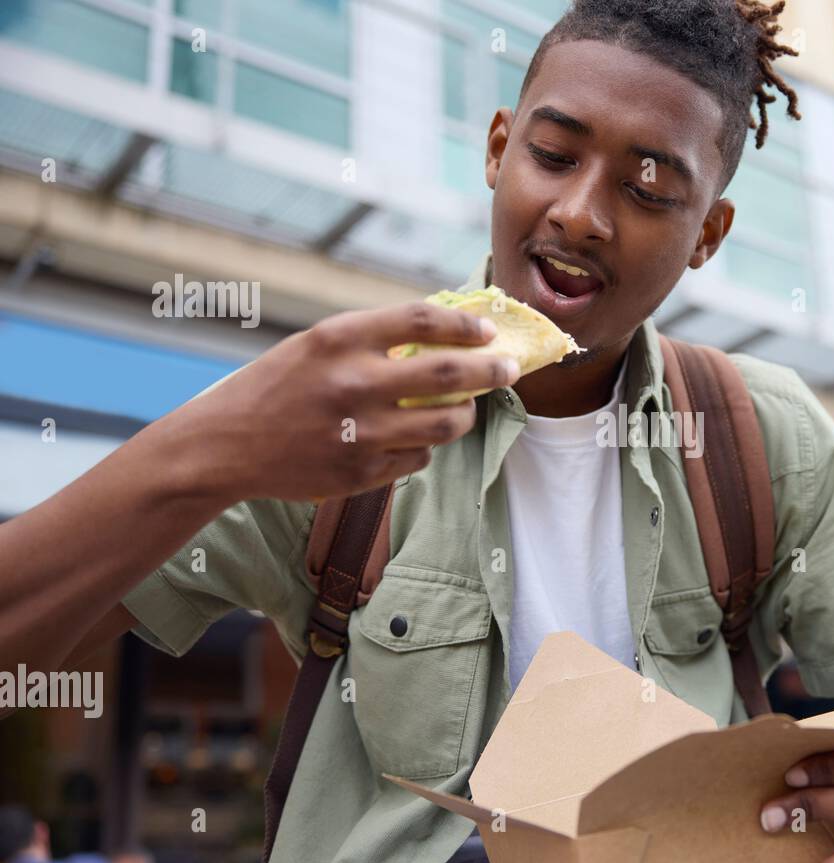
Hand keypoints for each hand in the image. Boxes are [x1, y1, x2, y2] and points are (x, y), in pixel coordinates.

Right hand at [168, 301, 520, 502]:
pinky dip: (425, 447)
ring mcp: (361, 432)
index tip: (487, 332)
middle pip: (450, 374)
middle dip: (491, 371)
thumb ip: (373, 339)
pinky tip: (413, 438)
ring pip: (446, 424)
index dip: (465, 326)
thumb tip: (444, 335)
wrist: (226, 445)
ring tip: (466, 407)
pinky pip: (419, 459)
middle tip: (508, 369)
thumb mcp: (316, 346)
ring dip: (466, 414)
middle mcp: (354, 383)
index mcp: (340, 339)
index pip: (422, 321)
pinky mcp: (362, 472)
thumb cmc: (276, 387)